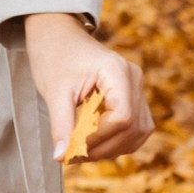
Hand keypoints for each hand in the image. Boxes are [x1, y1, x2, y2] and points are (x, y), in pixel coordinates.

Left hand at [24, 10, 151, 159]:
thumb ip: (61, 125)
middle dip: (105, 147)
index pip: (123, 117)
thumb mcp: (54, 91)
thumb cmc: (54, 56)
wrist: (58, 36)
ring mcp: (136, 87)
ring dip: (113, 148)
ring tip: (82, 150)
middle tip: (74, 155)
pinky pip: (135, 127)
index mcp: (117, 71)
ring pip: (139, 131)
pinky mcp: (132, 96)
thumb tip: (62, 156)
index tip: (74, 147)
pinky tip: (94, 142)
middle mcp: (133, 79)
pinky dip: (118, 141)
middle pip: (134, 127)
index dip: (100, 138)